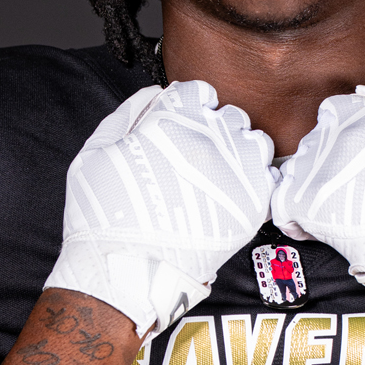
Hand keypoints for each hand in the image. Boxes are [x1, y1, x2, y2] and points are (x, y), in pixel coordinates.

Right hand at [45, 79, 274, 336]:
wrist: (126, 272)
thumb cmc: (102, 217)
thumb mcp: (95, 152)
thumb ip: (127, 114)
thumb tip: (154, 96)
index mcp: (174, 119)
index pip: (197, 92)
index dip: (187, 107)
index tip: (181, 124)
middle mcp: (210, 139)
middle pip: (228, 115)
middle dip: (214, 129)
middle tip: (196, 155)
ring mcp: (236, 172)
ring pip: (254, 143)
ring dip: (239, 152)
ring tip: (219, 174)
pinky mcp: (253, 206)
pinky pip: (269, 180)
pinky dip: (256, 183)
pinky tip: (234, 195)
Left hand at [271, 85, 364, 323]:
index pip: (334, 113)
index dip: (344, 137)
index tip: (357, 159)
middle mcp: (336, 135)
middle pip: (315, 143)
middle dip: (329, 165)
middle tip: (355, 191)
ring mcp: (318, 169)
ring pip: (298, 172)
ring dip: (314, 190)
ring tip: (342, 211)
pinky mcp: (304, 205)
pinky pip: (283, 206)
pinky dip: (297, 219)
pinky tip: (320, 228)